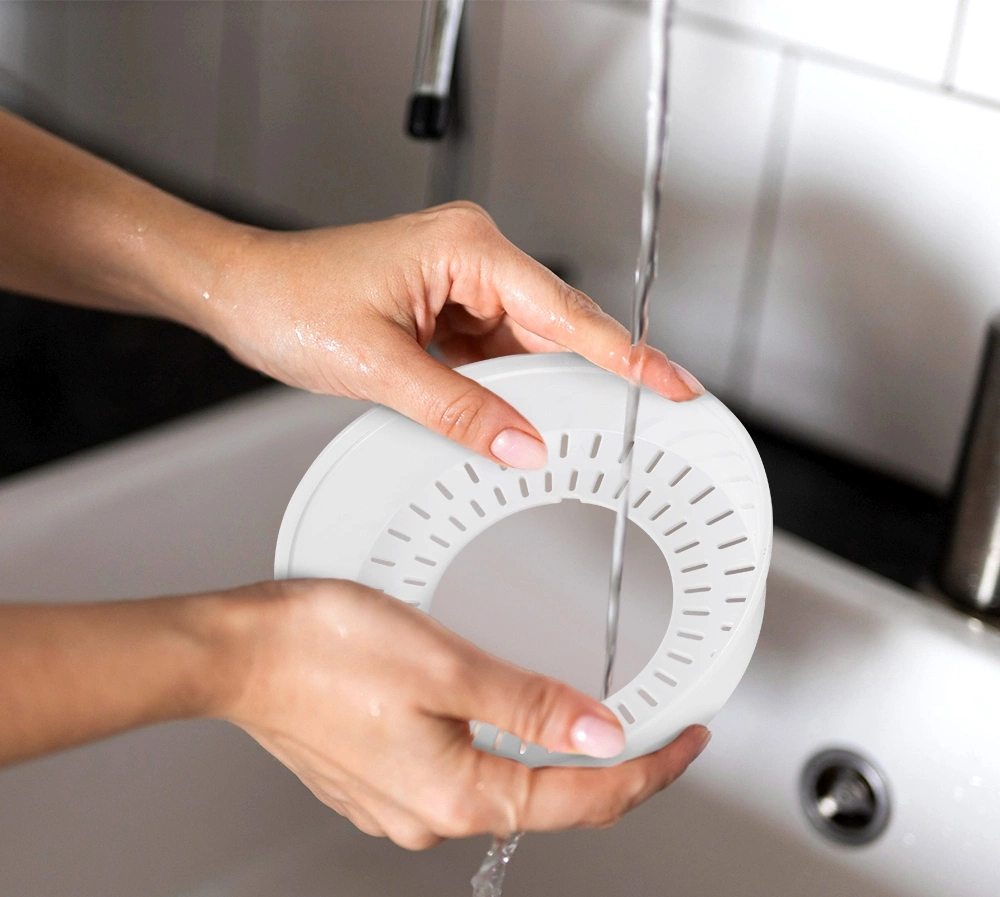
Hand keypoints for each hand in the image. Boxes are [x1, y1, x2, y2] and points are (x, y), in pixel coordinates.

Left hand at [197, 203, 703, 469]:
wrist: (239, 294)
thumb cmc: (289, 300)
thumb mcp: (380, 366)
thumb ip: (459, 409)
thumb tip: (521, 443)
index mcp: (466, 247)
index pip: (567, 311)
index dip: (626, 355)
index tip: (672, 384)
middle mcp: (471, 258)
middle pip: (554, 329)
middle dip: (587, 381)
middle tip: (627, 427)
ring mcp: (458, 285)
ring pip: (525, 347)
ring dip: (536, 391)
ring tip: (559, 432)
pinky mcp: (442, 311)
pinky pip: (493, 355)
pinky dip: (502, 390)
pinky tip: (509, 419)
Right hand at [214, 579, 710, 849]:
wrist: (236, 652)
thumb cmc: (320, 652)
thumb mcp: (445, 666)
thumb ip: (530, 705)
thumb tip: (601, 735)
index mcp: (457, 793)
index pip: (586, 798)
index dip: (651, 771)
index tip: (689, 743)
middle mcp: (431, 813)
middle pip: (553, 802)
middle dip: (613, 770)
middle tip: (659, 731)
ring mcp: (403, 800)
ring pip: (509, 787)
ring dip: (557, 758)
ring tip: (598, 722)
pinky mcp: (382, 776)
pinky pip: (467, 771)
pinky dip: (506, 749)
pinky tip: (512, 721)